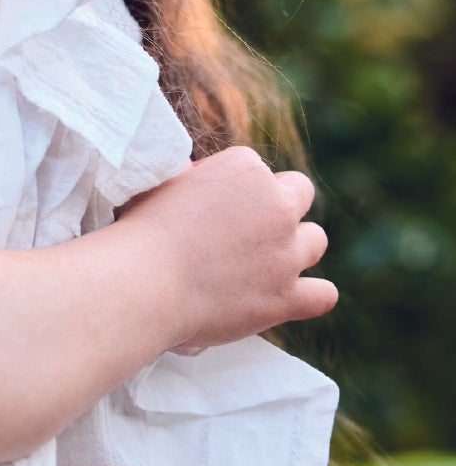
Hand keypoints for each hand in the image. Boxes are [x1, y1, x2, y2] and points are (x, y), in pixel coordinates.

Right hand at [119, 147, 335, 351]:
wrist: (143, 281)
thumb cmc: (141, 229)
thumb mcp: (162, 183)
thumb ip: (191, 177)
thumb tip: (193, 174)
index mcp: (245, 168)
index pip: (255, 169)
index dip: (232, 188)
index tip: (206, 206)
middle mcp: (277, 205)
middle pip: (298, 194)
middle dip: (277, 208)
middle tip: (241, 230)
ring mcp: (287, 253)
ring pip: (316, 240)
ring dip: (294, 247)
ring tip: (262, 261)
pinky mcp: (287, 297)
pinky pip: (324, 294)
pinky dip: (311, 295)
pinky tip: (288, 295)